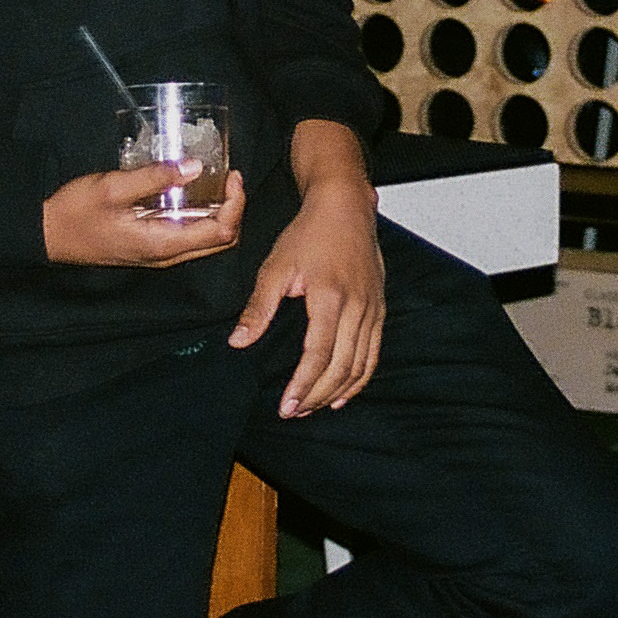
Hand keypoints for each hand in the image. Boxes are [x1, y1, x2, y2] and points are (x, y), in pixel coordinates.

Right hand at [42, 163, 247, 266]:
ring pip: (206, 241)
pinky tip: (193, 192)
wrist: (47, 235)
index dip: (235, 204)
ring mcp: (158, 254)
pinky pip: (188, 236)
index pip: (220, 232)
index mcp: (162, 244)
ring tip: (217, 181)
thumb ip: (155, 177)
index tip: (231, 175)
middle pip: (221, 241)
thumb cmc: (75, 212)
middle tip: (229, 177)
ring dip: (220, 213)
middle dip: (234, 209)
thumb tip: (195, 166)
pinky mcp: (150, 247)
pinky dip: (201, 217)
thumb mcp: (113, 186)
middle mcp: (166, 255)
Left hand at [229, 151, 383, 418]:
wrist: (346, 205)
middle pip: (341, 367)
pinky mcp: (379, 308)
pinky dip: (360, 378)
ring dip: (337, 391)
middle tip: (294, 411)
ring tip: (314, 407)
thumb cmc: (310, 232)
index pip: (318, 354)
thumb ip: (258, 308)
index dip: (303, 385)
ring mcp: (373, 309)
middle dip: (317, 395)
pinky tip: (342, 393)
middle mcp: (357, 307)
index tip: (286, 406)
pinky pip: (374, 353)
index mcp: (330, 297)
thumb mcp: (276, 266)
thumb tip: (238, 342)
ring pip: (361, 365)